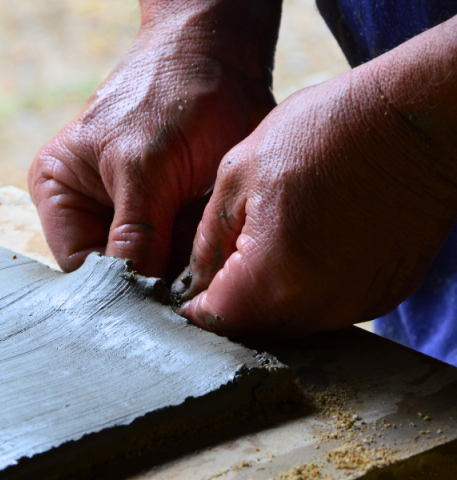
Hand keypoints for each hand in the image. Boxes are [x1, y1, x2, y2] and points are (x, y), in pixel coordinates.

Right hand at [28, 0, 280, 278]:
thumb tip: (135, 305)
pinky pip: (182, 256)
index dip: (116, 292)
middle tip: (184, 296)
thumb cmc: (169, 94)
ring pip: (154, 270)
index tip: (156, 307)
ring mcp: (136, 217)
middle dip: (151, 284)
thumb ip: (135, 234)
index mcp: (60, 194)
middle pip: (117, 274)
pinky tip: (214, 250)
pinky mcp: (173, 218)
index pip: (80, 268)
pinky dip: (199, 258)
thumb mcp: (144, 165)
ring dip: (179, 273)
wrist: (219, 57)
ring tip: (202, 265)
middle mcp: (93, 211)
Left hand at [173, 27, 456, 336]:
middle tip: (220, 274)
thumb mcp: (240, 173)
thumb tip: (197, 277)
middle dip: (232, 307)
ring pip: (293, 323)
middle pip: (257, 329)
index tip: (188, 295)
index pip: (219, 319)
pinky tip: (304, 253)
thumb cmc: (325, 133)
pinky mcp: (383, 294)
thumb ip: (210, 238)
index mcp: (276, 277)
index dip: (197, 307)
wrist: (416, 120)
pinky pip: (328, 309)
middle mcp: (320, 305)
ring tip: (262, 257)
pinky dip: (306, 292)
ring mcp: (357, 304)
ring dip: (268, 301)